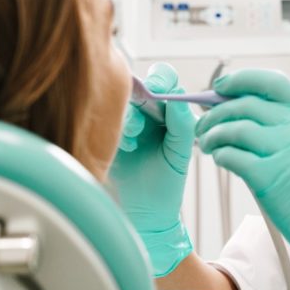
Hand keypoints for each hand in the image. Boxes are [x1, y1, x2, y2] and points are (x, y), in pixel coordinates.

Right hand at [109, 63, 196, 276]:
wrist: (146, 211)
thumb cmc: (167, 181)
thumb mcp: (180, 152)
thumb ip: (182, 124)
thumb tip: (177, 97)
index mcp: (168, 110)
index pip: (165, 79)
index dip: (162, 79)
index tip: (161, 91)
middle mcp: (146, 111)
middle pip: (140, 83)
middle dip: (143, 92)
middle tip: (147, 101)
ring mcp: (126, 121)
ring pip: (122, 102)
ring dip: (131, 116)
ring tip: (135, 137)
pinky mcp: (108, 134)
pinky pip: (108, 120)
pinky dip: (119, 129)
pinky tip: (127, 147)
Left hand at [194, 70, 289, 289]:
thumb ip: (286, 131)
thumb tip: (238, 115)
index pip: (271, 81)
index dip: (240, 79)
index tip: (220, 86)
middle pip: (246, 104)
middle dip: (216, 112)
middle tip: (204, 126)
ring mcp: (287, 153)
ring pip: (234, 128)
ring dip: (213, 135)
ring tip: (209, 146)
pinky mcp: (272, 179)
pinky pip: (233, 156)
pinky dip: (221, 156)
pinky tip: (221, 161)